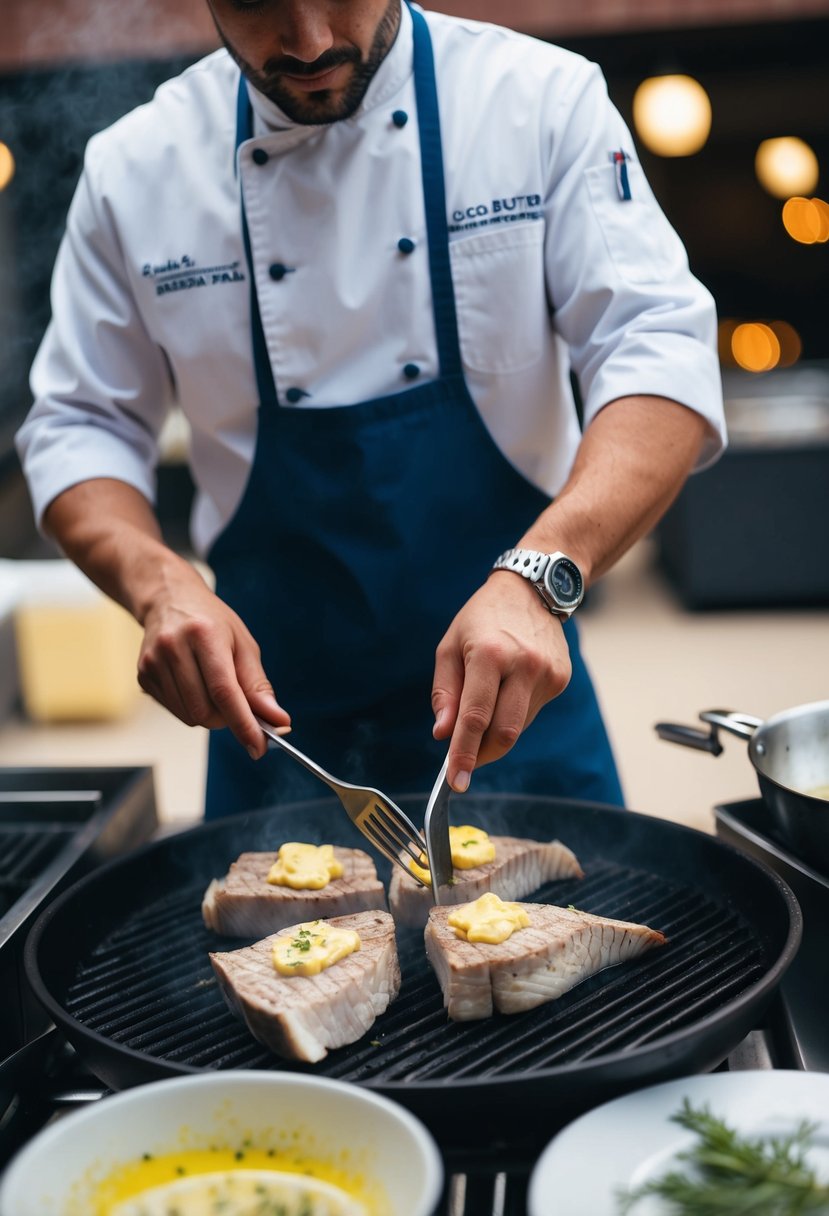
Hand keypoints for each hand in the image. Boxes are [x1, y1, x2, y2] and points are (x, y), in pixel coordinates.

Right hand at [136, 563, 289, 757]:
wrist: (168, 598)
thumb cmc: (211, 621)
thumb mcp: (243, 645)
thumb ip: (258, 686)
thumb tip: (277, 721)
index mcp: (204, 635)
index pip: (225, 692)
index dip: (243, 724)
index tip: (258, 747)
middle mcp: (174, 647)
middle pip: (204, 710)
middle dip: (227, 718)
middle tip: (236, 704)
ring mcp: (153, 662)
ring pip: (188, 716)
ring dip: (208, 714)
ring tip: (212, 687)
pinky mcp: (142, 675)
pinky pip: (174, 710)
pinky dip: (190, 707)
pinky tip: (192, 683)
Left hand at [431, 571, 571, 791]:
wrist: (532, 590)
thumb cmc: (482, 619)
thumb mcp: (450, 646)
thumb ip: (445, 693)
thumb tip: (443, 734)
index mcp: (489, 654)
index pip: (475, 717)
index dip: (464, 753)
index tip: (456, 781)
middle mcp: (523, 665)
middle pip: (504, 733)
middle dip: (482, 755)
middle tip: (465, 764)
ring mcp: (547, 674)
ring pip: (518, 726)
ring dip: (495, 732)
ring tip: (484, 710)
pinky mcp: (560, 679)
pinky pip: (531, 713)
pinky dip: (513, 715)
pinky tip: (507, 691)